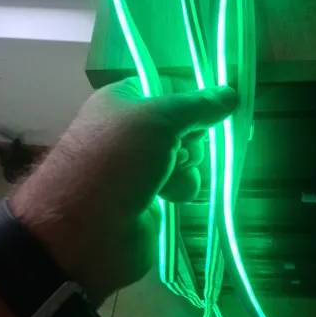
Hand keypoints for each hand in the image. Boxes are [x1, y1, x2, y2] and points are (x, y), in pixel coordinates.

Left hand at [10, 79, 236, 304]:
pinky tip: (171, 197)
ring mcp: (138, 166)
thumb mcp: (159, 120)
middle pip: (183, 123)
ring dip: (188, 166)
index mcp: (123, 100)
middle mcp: (130, 130)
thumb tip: (232, 93)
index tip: (216, 107)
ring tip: (171, 176)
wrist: (83, 229)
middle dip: (192, 136)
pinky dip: (182, 188)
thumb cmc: (116, 160)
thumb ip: (198, 106)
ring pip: (186, 156)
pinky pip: (180, 184)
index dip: (192, 97)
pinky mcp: (149, 198)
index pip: (169, 86)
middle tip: (182, 147)